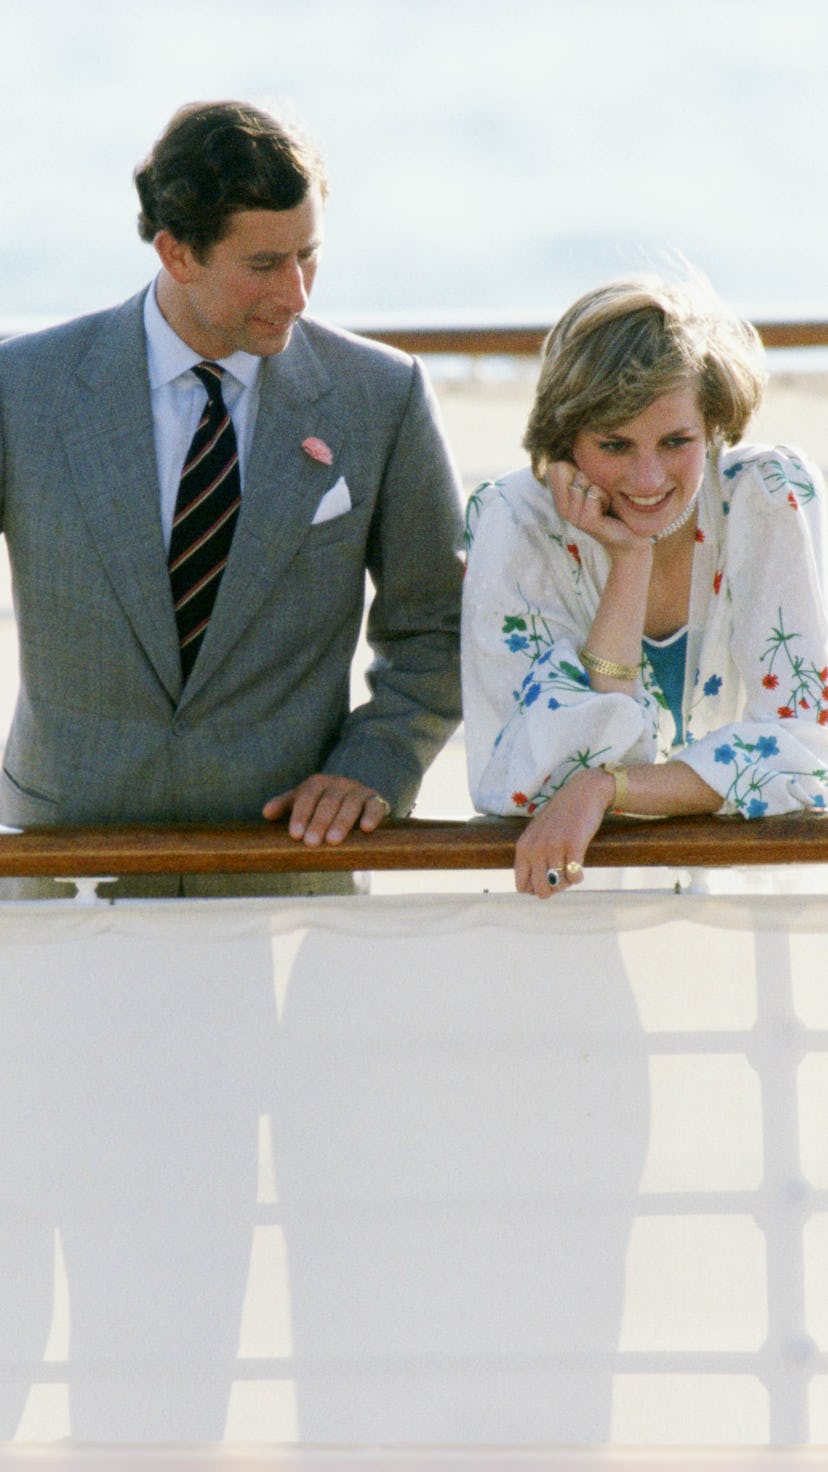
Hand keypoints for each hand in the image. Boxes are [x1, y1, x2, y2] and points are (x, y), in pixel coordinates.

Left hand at [263, 774, 391, 845]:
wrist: (356, 799)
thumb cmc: (322, 804)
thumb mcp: (302, 801)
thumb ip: (284, 805)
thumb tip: (266, 813)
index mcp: (318, 783)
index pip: (307, 795)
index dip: (300, 814)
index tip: (294, 835)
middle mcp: (338, 784)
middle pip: (328, 801)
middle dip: (319, 822)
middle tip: (311, 843)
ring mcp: (358, 791)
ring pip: (350, 804)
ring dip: (341, 821)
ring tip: (333, 840)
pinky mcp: (376, 800)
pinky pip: (375, 806)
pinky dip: (371, 816)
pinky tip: (365, 829)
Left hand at [514, 767, 614, 898]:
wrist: (582, 793)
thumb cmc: (560, 816)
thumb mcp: (536, 835)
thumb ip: (530, 857)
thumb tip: (533, 890)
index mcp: (523, 847)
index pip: (522, 886)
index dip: (536, 889)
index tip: (547, 881)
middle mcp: (535, 848)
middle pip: (541, 890)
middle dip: (553, 889)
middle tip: (562, 878)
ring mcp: (554, 846)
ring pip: (559, 885)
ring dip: (567, 882)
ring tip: (571, 870)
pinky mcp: (573, 845)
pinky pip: (574, 877)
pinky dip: (578, 877)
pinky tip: (580, 867)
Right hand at [548, 461, 651, 558]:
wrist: (629, 536)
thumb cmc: (614, 506)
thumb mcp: (596, 483)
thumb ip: (581, 470)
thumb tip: (564, 460)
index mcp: (561, 499)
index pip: (555, 468)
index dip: (574, 465)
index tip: (589, 481)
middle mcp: (562, 508)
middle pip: (564, 470)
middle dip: (587, 475)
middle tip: (598, 494)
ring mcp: (572, 517)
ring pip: (581, 480)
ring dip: (598, 486)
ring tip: (604, 503)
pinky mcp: (586, 522)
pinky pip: (593, 493)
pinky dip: (605, 496)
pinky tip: (608, 509)